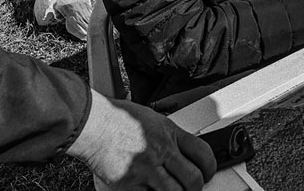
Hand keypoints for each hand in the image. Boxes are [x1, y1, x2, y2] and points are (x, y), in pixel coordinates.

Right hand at [67, 89, 215, 189]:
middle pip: (193, 179)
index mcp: (169, 133)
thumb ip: (170, 137)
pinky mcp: (128, 186)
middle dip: (196, 187)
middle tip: (192, 187)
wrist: (93, 124)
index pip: (203, 154)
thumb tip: (184, 153)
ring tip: (172, 190)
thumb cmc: (118, 118)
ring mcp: (145, 170)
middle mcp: (161, 151)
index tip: (208, 173)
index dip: (210, 168)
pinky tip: (150, 190)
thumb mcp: (153, 120)